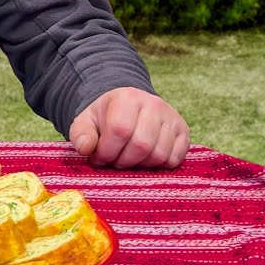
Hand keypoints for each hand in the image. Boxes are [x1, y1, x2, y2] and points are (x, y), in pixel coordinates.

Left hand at [69, 87, 189, 168]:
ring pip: (159, 154)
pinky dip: (158, 166)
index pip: (119, 130)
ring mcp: (172, 117)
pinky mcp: (184, 131)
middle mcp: (154, 105)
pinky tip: (144, 158)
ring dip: (140, 165)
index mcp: (126, 98)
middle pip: (141, 145)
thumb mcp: (86, 121)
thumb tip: (85, 149)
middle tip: (113, 161)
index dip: (107, 151)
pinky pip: (174, 159)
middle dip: (123, 161)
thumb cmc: (105, 116)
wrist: (128, 105)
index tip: (98, 158)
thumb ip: (81, 134)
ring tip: (127, 159)